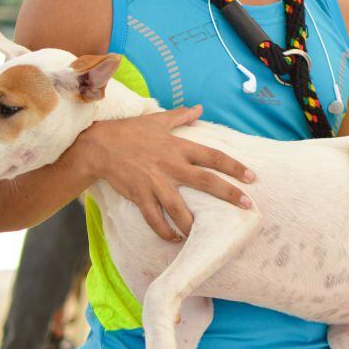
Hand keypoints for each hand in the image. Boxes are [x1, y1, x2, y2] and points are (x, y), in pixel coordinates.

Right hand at [73, 105, 253, 240]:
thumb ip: (180, 116)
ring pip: (179, 208)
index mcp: (178, 147)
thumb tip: (198, 108)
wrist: (97, 146)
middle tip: (246, 206)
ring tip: (205, 235)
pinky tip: (175, 240)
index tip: (251, 177)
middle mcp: (170, 165)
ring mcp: (154, 182)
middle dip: (228, 194)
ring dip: (193, 224)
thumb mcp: (157, 121)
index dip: (233, 166)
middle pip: (205, 181)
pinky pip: (155, 219)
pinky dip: (165, 232)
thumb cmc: (129, 132)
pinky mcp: (139, 196)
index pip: (212, 156)